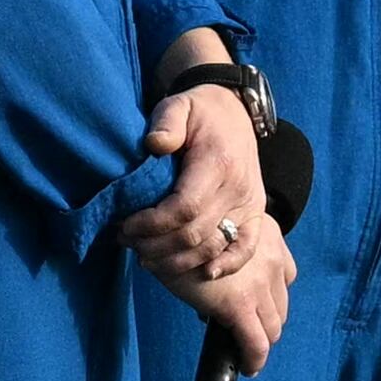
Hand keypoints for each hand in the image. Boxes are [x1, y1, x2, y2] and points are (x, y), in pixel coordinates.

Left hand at [117, 59, 291, 377]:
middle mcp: (240, 190)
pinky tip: (201, 275)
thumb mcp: (178, 105)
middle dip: (157, 246)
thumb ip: (166, 122)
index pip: (183, 208)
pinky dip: (224, 267)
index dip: (151, 225)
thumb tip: (155, 145)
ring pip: (216, 248)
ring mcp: (250, 205)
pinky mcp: (255, 216)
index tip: (126, 227)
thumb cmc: (198, 112)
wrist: (233, 112)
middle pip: (196, 234)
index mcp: (218, 164)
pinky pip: (245, 250)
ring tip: (148, 257)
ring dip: (180, 261)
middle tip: (128, 244)